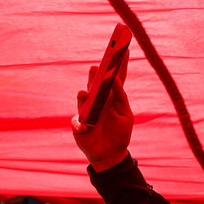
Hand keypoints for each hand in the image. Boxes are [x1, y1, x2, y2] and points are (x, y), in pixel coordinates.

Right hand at [71, 50, 133, 171]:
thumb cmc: (121, 134)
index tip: (124, 48)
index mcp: (113, 98)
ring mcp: (87, 111)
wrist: (110, 155)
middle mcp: (99, 101)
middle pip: (97, 84)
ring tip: (86, 91)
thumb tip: (116, 80)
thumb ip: (121, 98)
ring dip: (84, 93)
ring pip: (84, 98)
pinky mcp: (79, 124)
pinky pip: (78, 121)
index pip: (116, 78)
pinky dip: (80, 124)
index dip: (119, 63)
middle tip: (99, 63)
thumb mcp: (126, 116)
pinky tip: (85, 126)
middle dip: (97, 73)